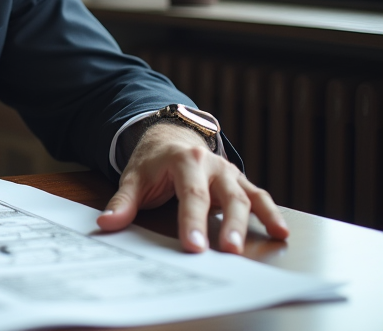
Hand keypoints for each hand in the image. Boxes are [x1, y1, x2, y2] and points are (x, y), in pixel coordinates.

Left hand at [96, 122, 289, 252]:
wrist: (171, 136)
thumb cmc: (153, 161)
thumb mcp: (133, 177)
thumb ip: (123, 202)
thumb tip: (106, 224)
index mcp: (184, 160)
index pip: (190, 195)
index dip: (193, 221)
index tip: (195, 246)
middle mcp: (211, 164)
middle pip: (224, 196)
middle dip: (227, 225)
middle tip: (228, 252)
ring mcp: (228, 173)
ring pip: (245, 197)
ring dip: (252, 222)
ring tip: (257, 245)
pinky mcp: (239, 182)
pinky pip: (258, 196)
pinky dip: (271, 213)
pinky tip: (281, 233)